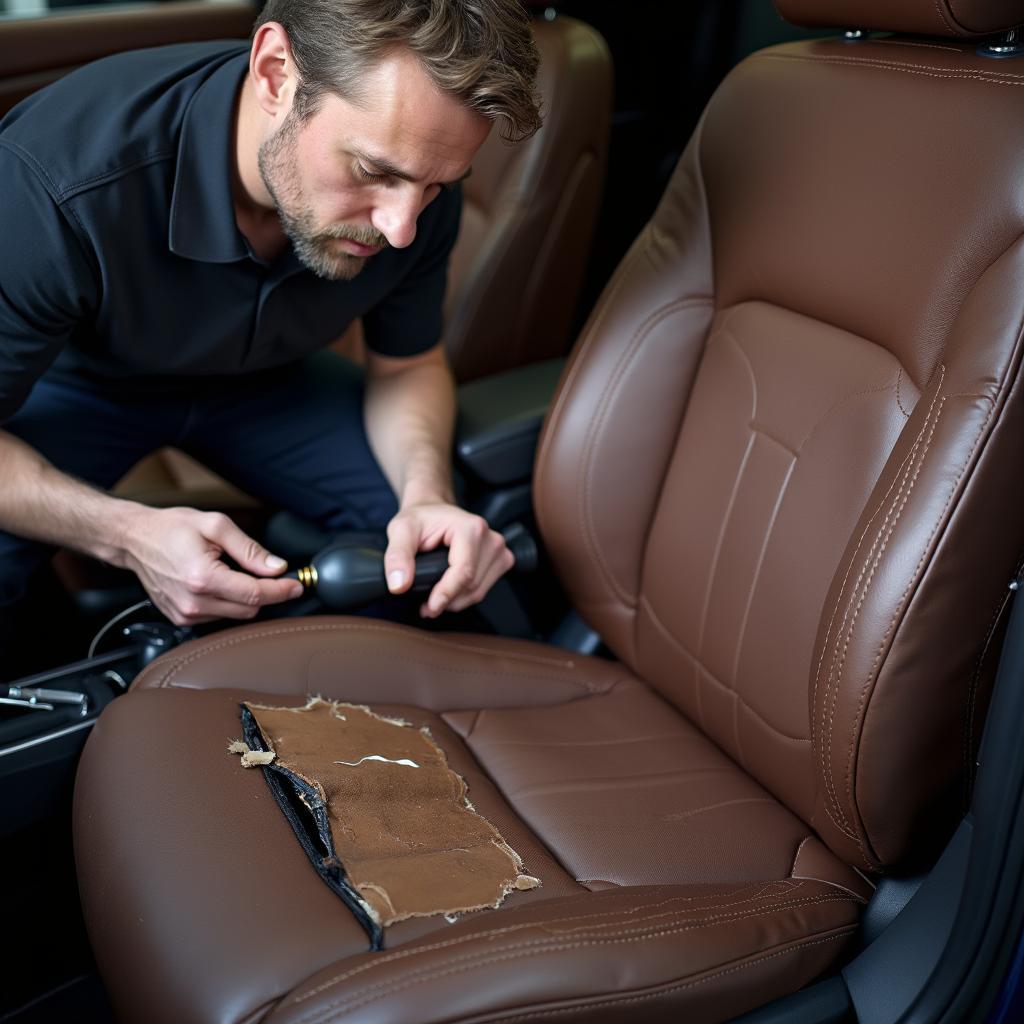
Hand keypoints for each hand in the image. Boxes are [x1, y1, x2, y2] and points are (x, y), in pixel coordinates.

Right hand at [119, 506, 303, 625]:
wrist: (134, 540)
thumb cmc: (171, 528)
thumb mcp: (215, 525)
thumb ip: (249, 549)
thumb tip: (276, 567)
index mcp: (203, 577)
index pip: (254, 594)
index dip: (281, 590)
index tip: (296, 585)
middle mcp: (193, 602)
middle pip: (249, 608)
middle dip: (264, 591)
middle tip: (266, 571)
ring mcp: (185, 614)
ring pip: (236, 614)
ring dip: (244, 597)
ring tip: (230, 571)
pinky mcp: (181, 618)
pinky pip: (219, 616)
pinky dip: (227, 602)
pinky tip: (217, 582)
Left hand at [383, 503, 513, 617]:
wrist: (434, 511)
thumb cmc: (419, 519)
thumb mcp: (400, 530)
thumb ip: (397, 556)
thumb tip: (399, 585)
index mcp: (471, 528)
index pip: (464, 572)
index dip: (446, 593)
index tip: (430, 608)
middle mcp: (491, 539)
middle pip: (471, 586)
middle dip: (446, 600)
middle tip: (424, 604)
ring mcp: (499, 551)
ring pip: (478, 592)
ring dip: (454, 602)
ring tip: (433, 599)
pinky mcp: (500, 561)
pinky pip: (482, 590)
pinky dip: (463, 597)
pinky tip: (447, 592)